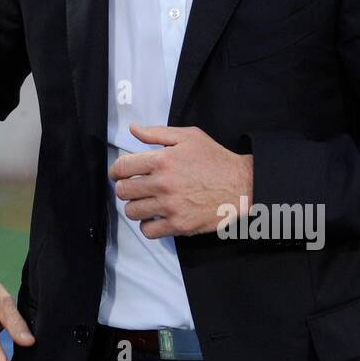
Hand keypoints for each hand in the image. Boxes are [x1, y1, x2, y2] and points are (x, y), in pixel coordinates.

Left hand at [110, 123, 253, 238]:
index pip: (122, 167)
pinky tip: (156, 216)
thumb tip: (133, 129)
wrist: (242, 185)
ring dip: (136, 207)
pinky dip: (148, 225)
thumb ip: (157, 133)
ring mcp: (170, 206)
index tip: (120, 174)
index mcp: (162, 160)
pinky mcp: (179, 225)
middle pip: (123, 191)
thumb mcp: (188, 137)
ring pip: (132, 212)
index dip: (117, 170)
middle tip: (134, 187)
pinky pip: (148, 231)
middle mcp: (163, 184)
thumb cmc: (216, 160)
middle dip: (125, 188)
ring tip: (146, 202)